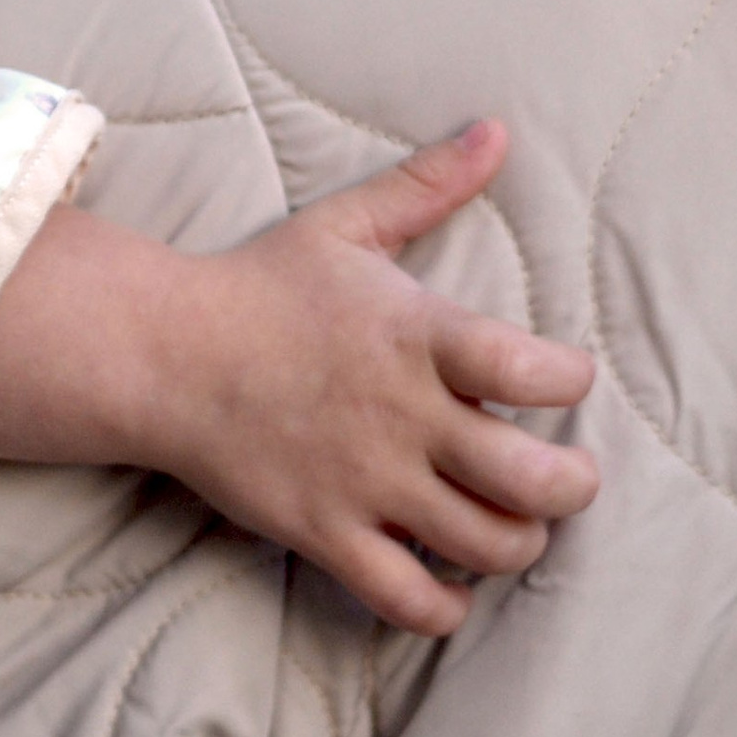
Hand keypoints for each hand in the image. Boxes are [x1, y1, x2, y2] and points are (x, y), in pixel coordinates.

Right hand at [0, 120, 596, 633]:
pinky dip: (445, 605)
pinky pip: (408, 598)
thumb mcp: (348, 225)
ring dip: (522, 543)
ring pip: (486, 544)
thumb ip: (429, 184)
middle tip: (567, 476)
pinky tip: (453, 586)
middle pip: (533, 479)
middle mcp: (404, 417)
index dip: (574, 380)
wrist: (163, 352)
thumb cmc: (262, 286)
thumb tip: (497, 131)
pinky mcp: (326, 534)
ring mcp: (366, 483)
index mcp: (417, 335)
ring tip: (517, 524)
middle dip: (573, 486)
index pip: (537, 369)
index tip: (567, 377)